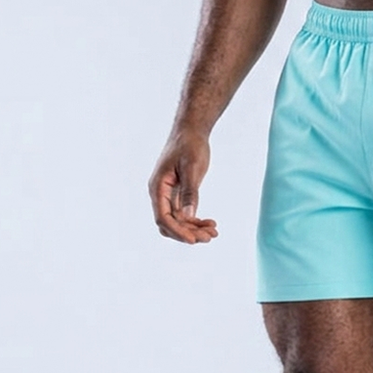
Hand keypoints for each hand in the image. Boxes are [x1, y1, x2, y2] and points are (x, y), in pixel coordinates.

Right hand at [148, 129, 218, 243]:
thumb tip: (188, 216)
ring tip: (214, 232)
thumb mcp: (191, 168)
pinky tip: (211, 223)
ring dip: (195, 229)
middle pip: (169, 223)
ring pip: (178, 221)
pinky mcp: (177, 194)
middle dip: (188, 233)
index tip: (194, 240)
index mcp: (158, 187)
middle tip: (210, 236)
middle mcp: (160, 193)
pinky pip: (184, 214)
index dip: (177, 231)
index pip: (162, 217)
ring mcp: (168, 195)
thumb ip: (190, 192)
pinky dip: (196, 221)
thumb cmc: (190, 146)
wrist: (191, 131)